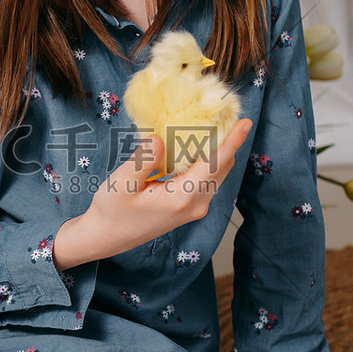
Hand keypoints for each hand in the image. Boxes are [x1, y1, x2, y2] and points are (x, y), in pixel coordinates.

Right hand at [53, 118, 251, 269]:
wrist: (106, 236)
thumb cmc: (111, 211)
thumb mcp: (121, 183)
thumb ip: (143, 160)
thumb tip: (159, 138)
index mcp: (181, 198)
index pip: (214, 164)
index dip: (232, 142)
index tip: (246, 122)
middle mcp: (194, 204)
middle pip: (222, 168)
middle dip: (230, 142)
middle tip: (232, 115)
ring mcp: (194, 208)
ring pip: (216, 174)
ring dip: (221, 151)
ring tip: (221, 126)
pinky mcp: (189, 207)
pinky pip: (207, 180)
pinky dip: (209, 161)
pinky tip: (201, 146)